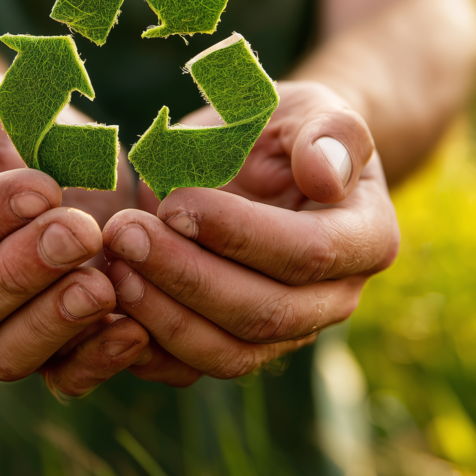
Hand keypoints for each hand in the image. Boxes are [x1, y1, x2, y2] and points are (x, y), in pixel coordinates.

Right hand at [0, 72, 149, 394]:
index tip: (42, 187)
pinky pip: (58, 377)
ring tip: (104, 285)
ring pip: (2, 357)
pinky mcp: (43, 346)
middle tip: (80, 232)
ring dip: (55, 324)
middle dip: (22, 274)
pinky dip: (95, 362)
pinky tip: (134, 330)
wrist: (41, 152)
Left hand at [103, 81, 399, 385]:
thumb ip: (329, 133)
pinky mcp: (239, 345)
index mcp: (366, 238)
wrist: (273, 160)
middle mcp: (334, 298)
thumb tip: (324, 175)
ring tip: (113, 264)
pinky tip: (109, 308)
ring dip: (162, 316)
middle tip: (124, 234)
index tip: (175, 201)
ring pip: (228, 352)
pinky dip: (149, 347)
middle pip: (264, 314)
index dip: (238, 233)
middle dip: (186, 277)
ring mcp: (288, 331)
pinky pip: (194, 367)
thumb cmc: (292, 128)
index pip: (307, 252)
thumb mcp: (315, 108)